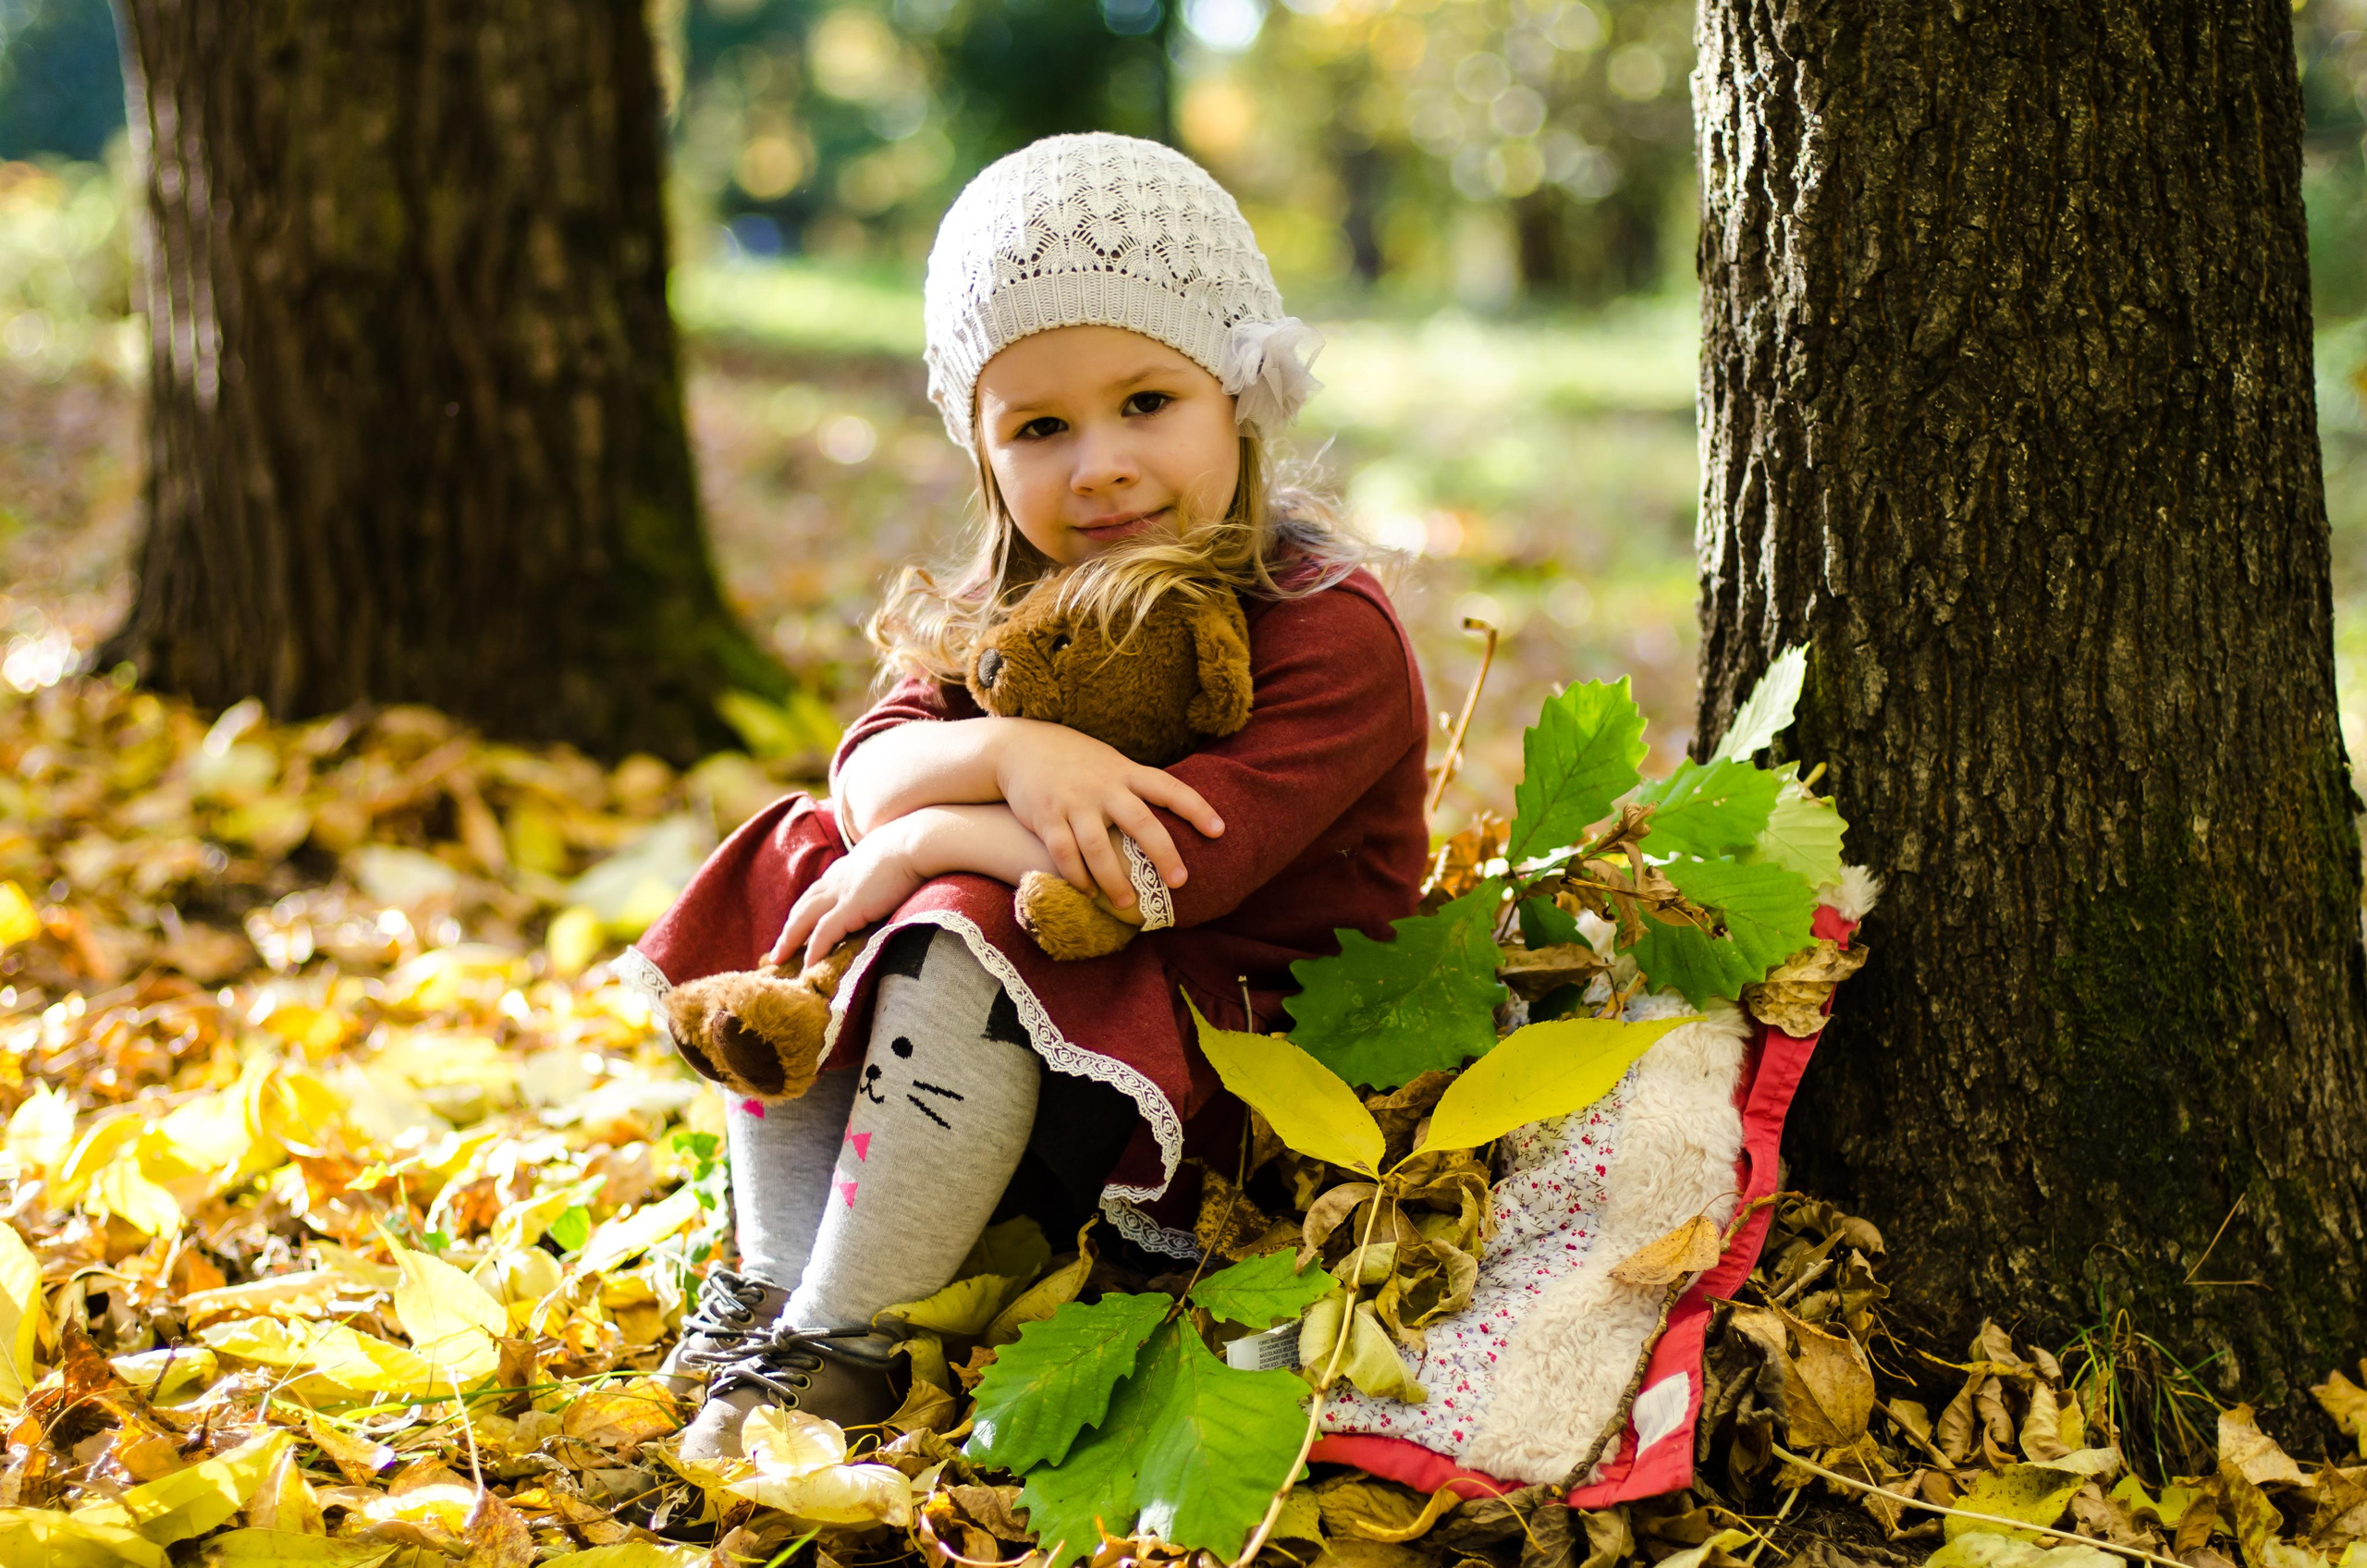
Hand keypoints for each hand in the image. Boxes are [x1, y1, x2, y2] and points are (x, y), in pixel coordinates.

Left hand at [768, 820, 925, 969]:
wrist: (917, 842)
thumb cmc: (911, 847)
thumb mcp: (886, 856)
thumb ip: (879, 870)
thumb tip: (890, 878)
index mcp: (845, 868)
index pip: (816, 892)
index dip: (804, 910)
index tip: (796, 924)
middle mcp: (836, 880)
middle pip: (803, 907)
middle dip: (788, 929)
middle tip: (776, 949)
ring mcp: (840, 893)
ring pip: (803, 920)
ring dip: (789, 941)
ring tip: (779, 959)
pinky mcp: (850, 907)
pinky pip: (824, 933)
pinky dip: (813, 950)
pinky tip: (807, 965)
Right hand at [991, 720, 1224, 910]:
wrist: (1020, 747)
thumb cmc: (1076, 761)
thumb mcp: (1111, 763)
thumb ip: (1137, 786)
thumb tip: (1174, 811)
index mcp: (1125, 772)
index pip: (1169, 788)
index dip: (1196, 808)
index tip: (1220, 831)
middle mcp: (1103, 787)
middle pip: (1140, 821)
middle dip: (1163, 853)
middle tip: (1180, 881)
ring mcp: (1074, 802)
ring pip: (1098, 846)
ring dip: (1114, 879)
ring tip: (1129, 902)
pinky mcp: (1046, 817)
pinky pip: (1064, 853)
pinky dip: (1078, 876)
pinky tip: (1089, 892)